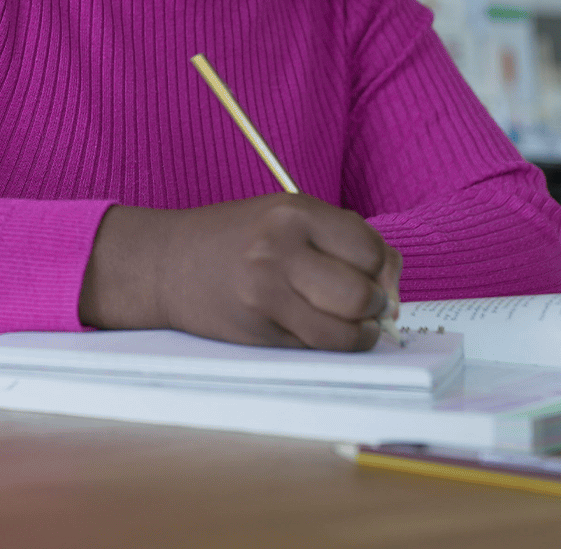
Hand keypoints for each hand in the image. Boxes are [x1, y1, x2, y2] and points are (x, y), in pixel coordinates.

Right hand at [78, 194, 403, 351]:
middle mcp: (280, 250)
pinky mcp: (259, 329)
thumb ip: (341, 240)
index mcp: (294, 212)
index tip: (380, 279)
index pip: (371, 249)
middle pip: (362, 294)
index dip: (385, 270)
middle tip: (371, 307)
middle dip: (378, 306)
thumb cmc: (236, 237)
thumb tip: (394, 288)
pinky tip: (327, 333)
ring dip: (362, 333)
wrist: (166, 263)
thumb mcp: (287, 217)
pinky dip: (335, 346)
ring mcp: (267, 294)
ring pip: (346, 330)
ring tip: (356, 325)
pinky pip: (318, 347)